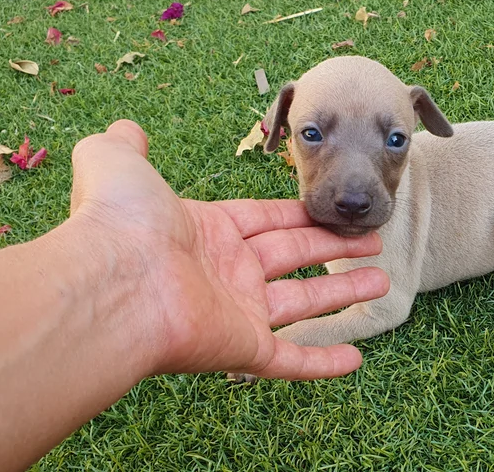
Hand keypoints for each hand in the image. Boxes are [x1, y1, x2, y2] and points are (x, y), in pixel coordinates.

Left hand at [67, 120, 389, 379]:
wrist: (112, 286)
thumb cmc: (118, 223)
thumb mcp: (117, 164)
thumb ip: (123, 147)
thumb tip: (124, 129)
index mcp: (205, 232)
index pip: (263, 219)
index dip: (297, 214)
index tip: (328, 210)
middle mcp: (223, 273)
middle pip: (292, 255)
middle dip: (333, 247)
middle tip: (372, 240)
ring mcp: (235, 314)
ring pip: (302, 303)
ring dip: (343, 292)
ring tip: (382, 280)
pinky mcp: (244, 349)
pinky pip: (293, 360)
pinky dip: (325, 364)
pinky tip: (356, 361)